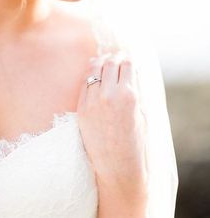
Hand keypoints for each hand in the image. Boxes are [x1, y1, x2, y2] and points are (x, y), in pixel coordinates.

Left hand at [77, 52, 148, 197]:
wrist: (117, 165)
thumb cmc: (135, 140)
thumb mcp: (141, 112)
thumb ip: (135, 90)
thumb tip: (128, 72)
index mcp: (129, 95)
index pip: (127, 64)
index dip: (128, 58)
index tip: (127, 58)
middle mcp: (110, 94)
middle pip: (110, 63)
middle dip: (115, 57)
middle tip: (116, 57)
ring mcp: (93, 101)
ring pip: (94, 69)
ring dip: (100, 62)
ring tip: (103, 61)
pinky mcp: (81, 109)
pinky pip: (84, 83)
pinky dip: (90, 74)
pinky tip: (93, 73)